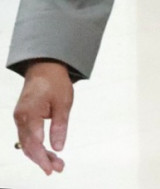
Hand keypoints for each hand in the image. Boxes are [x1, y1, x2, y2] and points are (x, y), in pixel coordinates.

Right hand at [13, 60, 72, 174]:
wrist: (44, 68)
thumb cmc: (55, 82)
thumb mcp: (64, 103)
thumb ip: (59, 125)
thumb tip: (58, 146)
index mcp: (29, 114)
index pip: (34, 143)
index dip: (43, 158)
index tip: (52, 168)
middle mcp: (20, 118)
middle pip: (29, 146)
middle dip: (42, 160)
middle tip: (57, 168)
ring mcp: (19, 119)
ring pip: (27, 143)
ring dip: (39, 155)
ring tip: (55, 163)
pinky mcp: (22, 119)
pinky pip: (27, 137)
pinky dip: (36, 146)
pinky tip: (47, 153)